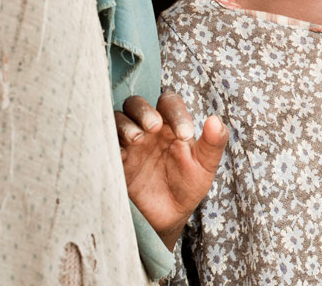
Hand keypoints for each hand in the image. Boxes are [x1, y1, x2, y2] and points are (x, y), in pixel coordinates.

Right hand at [115, 93, 226, 250]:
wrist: (168, 217)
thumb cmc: (188, 186)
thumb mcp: (205, 165)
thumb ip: (214, 142)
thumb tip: (216, 120)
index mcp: (170, 125)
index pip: (168, 103)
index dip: (176, 112)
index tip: (185, 135)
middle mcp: (147, 130)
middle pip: (136, 104)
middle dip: (144, 111)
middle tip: (154, 127)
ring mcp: (128, 144)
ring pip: (117, 119)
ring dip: (126, 125)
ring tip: (137, 139)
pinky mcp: (115, 161)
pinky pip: (105, 145)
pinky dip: (109, 144)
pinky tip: (120, 154)